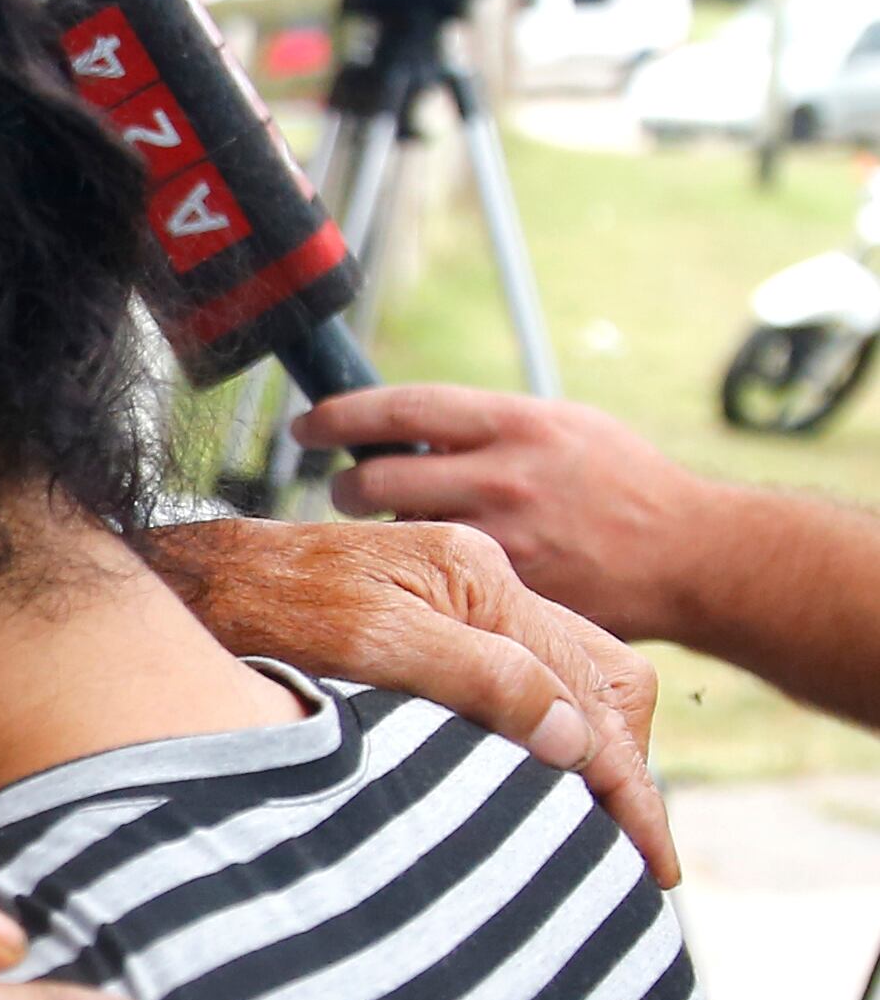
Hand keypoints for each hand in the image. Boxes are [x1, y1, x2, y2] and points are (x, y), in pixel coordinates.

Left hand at [137, 512, 673, 884]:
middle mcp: (483, 581)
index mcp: (480, 577)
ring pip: (570, 679)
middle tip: (638, 854)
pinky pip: (522, 678)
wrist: (187, 579)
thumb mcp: (368, 641)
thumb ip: (477, 677)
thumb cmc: (260, 606)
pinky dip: (546, 732)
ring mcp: (459, 600)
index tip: (654, 860)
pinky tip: (538, 780)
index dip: (630, 781)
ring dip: (594, 751)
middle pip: (602, 679)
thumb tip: (577, 742)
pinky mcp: (431, 621)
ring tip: (602, 830)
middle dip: (628, 766)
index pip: (593, 690)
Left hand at [294, 384, 703, 643]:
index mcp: (516, 424)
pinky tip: (441, 572)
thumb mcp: (562, 427)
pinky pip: (440, 578)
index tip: (307, 424)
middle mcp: (503, 477)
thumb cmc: (625, 483)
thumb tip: (407, 428)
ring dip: (385, 532)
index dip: (338, 415)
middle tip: (344, 489)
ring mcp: (503, 538)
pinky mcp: (507, 590)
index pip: (399, 409)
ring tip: (403, 528)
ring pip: (399, 533)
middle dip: (344, 486)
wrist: (692, 556)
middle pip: (375, 480)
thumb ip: (486, 426)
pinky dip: (430, 572)